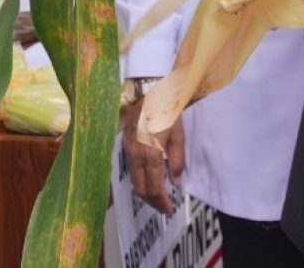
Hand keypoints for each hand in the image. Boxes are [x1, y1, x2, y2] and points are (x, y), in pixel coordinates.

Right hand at [120, 96, 184, 215]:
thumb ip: (177, 160)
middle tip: (163, 209)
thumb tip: (175, 182)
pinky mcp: (125, 146)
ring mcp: (129, 151)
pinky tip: (148, 182)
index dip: (162, 202)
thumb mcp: (179, 135)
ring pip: (134, 181)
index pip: (155, 188)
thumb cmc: (168, 112)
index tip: (169, 210)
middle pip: (141, 189)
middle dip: (153, 202)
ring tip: (157, 199)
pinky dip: (139, 181)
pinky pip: (131, 170)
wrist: (148, 92)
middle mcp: (137, 157)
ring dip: (145, 194)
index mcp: (152, 155)